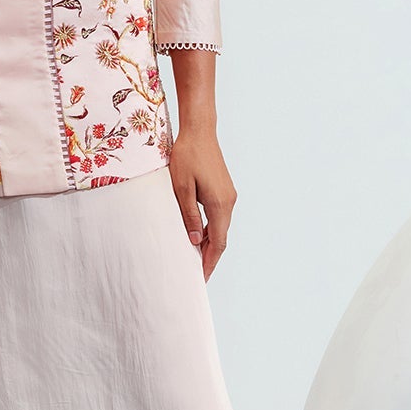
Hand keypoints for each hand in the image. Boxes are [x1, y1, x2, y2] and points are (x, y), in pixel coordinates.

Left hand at [168, 127, 236, 280]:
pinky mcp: (224, 189)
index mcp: (220, 205)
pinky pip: (219, 216)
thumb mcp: (181, 188)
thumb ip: (189, 216)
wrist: (199, 130)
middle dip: (210, 257)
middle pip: (222, 238)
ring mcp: (229, 195)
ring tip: (194, 258)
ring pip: (221, 227)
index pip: (218, 243)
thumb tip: (195, 241)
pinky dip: (211, 230)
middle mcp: (229, 202)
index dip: (209, 262)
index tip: (201, 278)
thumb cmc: (186, 156)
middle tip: (196, 274)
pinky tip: (199, 235)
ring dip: (210, 243)